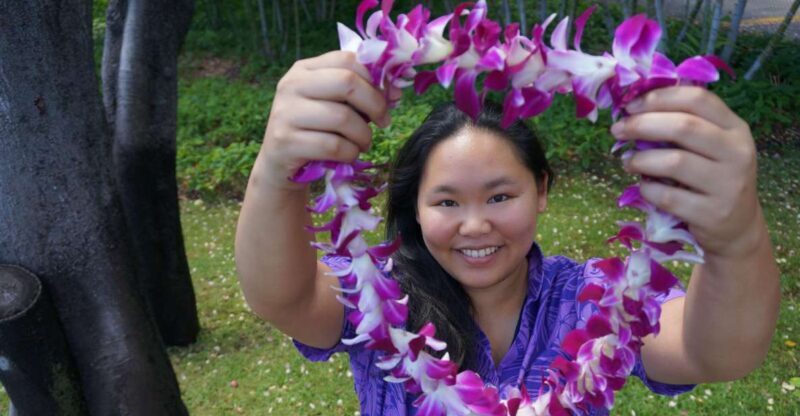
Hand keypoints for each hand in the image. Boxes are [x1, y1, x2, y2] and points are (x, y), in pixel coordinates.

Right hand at [258, 51, 392, 189]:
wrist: (280, 163)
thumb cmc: (315, 130)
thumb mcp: (333, 104)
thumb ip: (359, 92)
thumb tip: (394, 92)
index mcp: (304, 69)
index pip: (347, 59)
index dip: (376, 78)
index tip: (390, 98)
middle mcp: (291, 85)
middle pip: (347, 82)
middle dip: (375, 104)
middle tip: (383, 122)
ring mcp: (285, 113)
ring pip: (342, 118)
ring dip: (363, 135)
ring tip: (364, 143)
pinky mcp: (285, 141)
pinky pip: (333, 145)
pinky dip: (350, 153)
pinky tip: (348, 155)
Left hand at [611, 86, 762, 257]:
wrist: (736, 227)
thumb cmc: (711, 179)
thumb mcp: (711, 147)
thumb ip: (684, 127)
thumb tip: (633, 110)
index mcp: (735, 128)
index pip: (697, 99)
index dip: (659, 98)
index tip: (630, 106)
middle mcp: (737, 153)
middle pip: (683, 126)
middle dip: (641, 125)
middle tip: (617, 130)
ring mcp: (728, 185)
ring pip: (674, 161)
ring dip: (641, 159)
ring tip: (627, 162)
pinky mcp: (712, 213)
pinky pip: (668, 196)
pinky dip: (648, 190)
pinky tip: (644, 188)